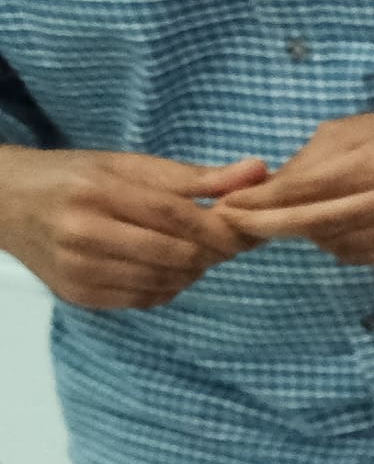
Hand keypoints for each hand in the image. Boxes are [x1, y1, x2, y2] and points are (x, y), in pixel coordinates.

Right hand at [0, 150, 238, 309]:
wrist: (4, 204)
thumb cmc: (71, 177)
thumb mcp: (125, 164)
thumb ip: (193, 176)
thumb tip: (257, 171)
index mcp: (96, 191)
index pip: (177, 216)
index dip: (223, 226)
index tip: (249, 226)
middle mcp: (83, 233)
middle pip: (177, 253)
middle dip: (215, 250)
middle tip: (227, 239)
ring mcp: (78, 269)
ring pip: (167, 281)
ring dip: (194, 269)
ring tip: (193, 249)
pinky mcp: (78, 294)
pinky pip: (146, 298)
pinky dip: (169, 285)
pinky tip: (165, 266)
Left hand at [213, 106, 373, 265]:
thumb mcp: (354, 131)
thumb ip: (310, 159)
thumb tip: (270, 186)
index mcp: (370, 164)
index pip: (296, 191)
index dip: (254, 201)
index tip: (225, 205)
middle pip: (304, 224)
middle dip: (262, 225)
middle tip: (232, 223)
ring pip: (327, 242)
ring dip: (304, 231)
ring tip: (300, 214)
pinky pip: (353, 253)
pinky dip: (336, 241)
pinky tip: (339, 224)